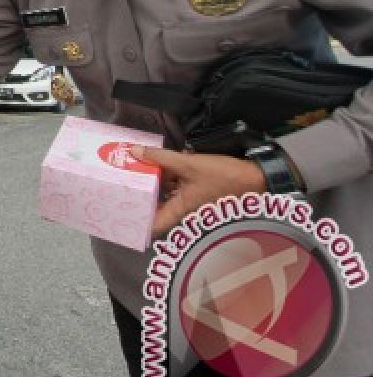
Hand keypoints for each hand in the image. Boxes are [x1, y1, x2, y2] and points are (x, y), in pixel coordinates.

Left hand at [132, 146, 266, 236]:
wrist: (255, 177)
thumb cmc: (224, 176)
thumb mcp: (189, 164)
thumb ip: (161, 158)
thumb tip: (134, 151)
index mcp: (180, 209)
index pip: (154, 225)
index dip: (137, 224)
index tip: (121, 215)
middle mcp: (184, 208)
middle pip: (156, 206)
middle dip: (140, 197)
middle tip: (119, 186)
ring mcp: (190, 199)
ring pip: (165, 193)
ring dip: (152, 183)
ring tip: (131, 171)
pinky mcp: (195, 189)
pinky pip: (175, 185)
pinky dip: (165, 177)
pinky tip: (155, 164)